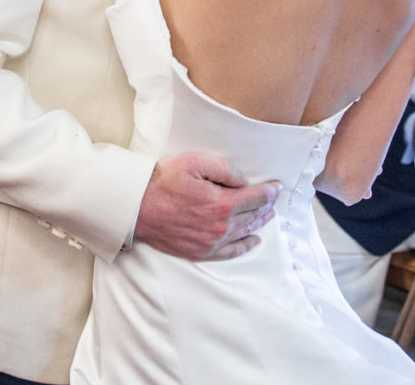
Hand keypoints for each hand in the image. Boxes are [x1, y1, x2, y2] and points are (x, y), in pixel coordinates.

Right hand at [134, 152, 281, 260]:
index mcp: (221, 204)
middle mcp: (219, 226)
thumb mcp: (195, 162)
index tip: (278, 187)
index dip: (270, 192)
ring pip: (243, 232)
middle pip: (252, 216)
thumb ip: (224, 169)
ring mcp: (210, 242)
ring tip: (268, 214)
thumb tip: (244, 180)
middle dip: (266, 206)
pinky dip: (244, 246)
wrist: (137, 206)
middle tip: (275, 199)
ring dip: (259, 222)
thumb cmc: (164, 181)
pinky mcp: (200, 251)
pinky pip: (230, 252)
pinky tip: (253, 240)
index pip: (256, 198)